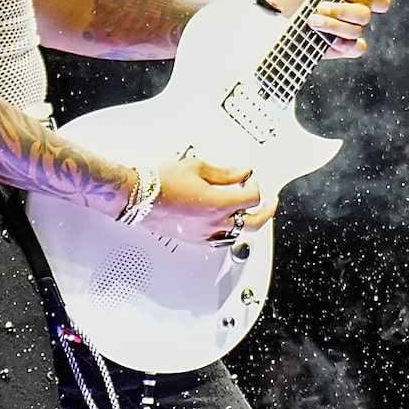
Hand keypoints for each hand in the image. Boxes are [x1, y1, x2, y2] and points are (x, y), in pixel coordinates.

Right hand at [144, 156, 268, 247]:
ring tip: (250, 213)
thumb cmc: (162, 182)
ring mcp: (203, 234)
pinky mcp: (193, 240)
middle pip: (254, 223)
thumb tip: (242, 173)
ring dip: (247, 223)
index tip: (248, 179)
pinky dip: (229, 233)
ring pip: (238, 235)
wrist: (137, 197)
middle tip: (271, 202)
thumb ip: (225, 172)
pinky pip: (220, 241)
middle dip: (266, 211)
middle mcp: (214, 223)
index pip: (252, 198)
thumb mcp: (198, 167)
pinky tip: (227, 226)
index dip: (255, 186)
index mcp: (218, 203)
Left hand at [262, 0, 392, 59]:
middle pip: (365, 15)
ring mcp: (347, 33)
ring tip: (311, 18)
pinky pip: (354, 50)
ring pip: (355, 33)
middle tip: (320, 5)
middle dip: (342, 11)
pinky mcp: (338, 49)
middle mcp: (354, 14)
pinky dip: (346, 46)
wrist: (276, 13)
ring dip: (334, 26)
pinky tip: (328, 40)